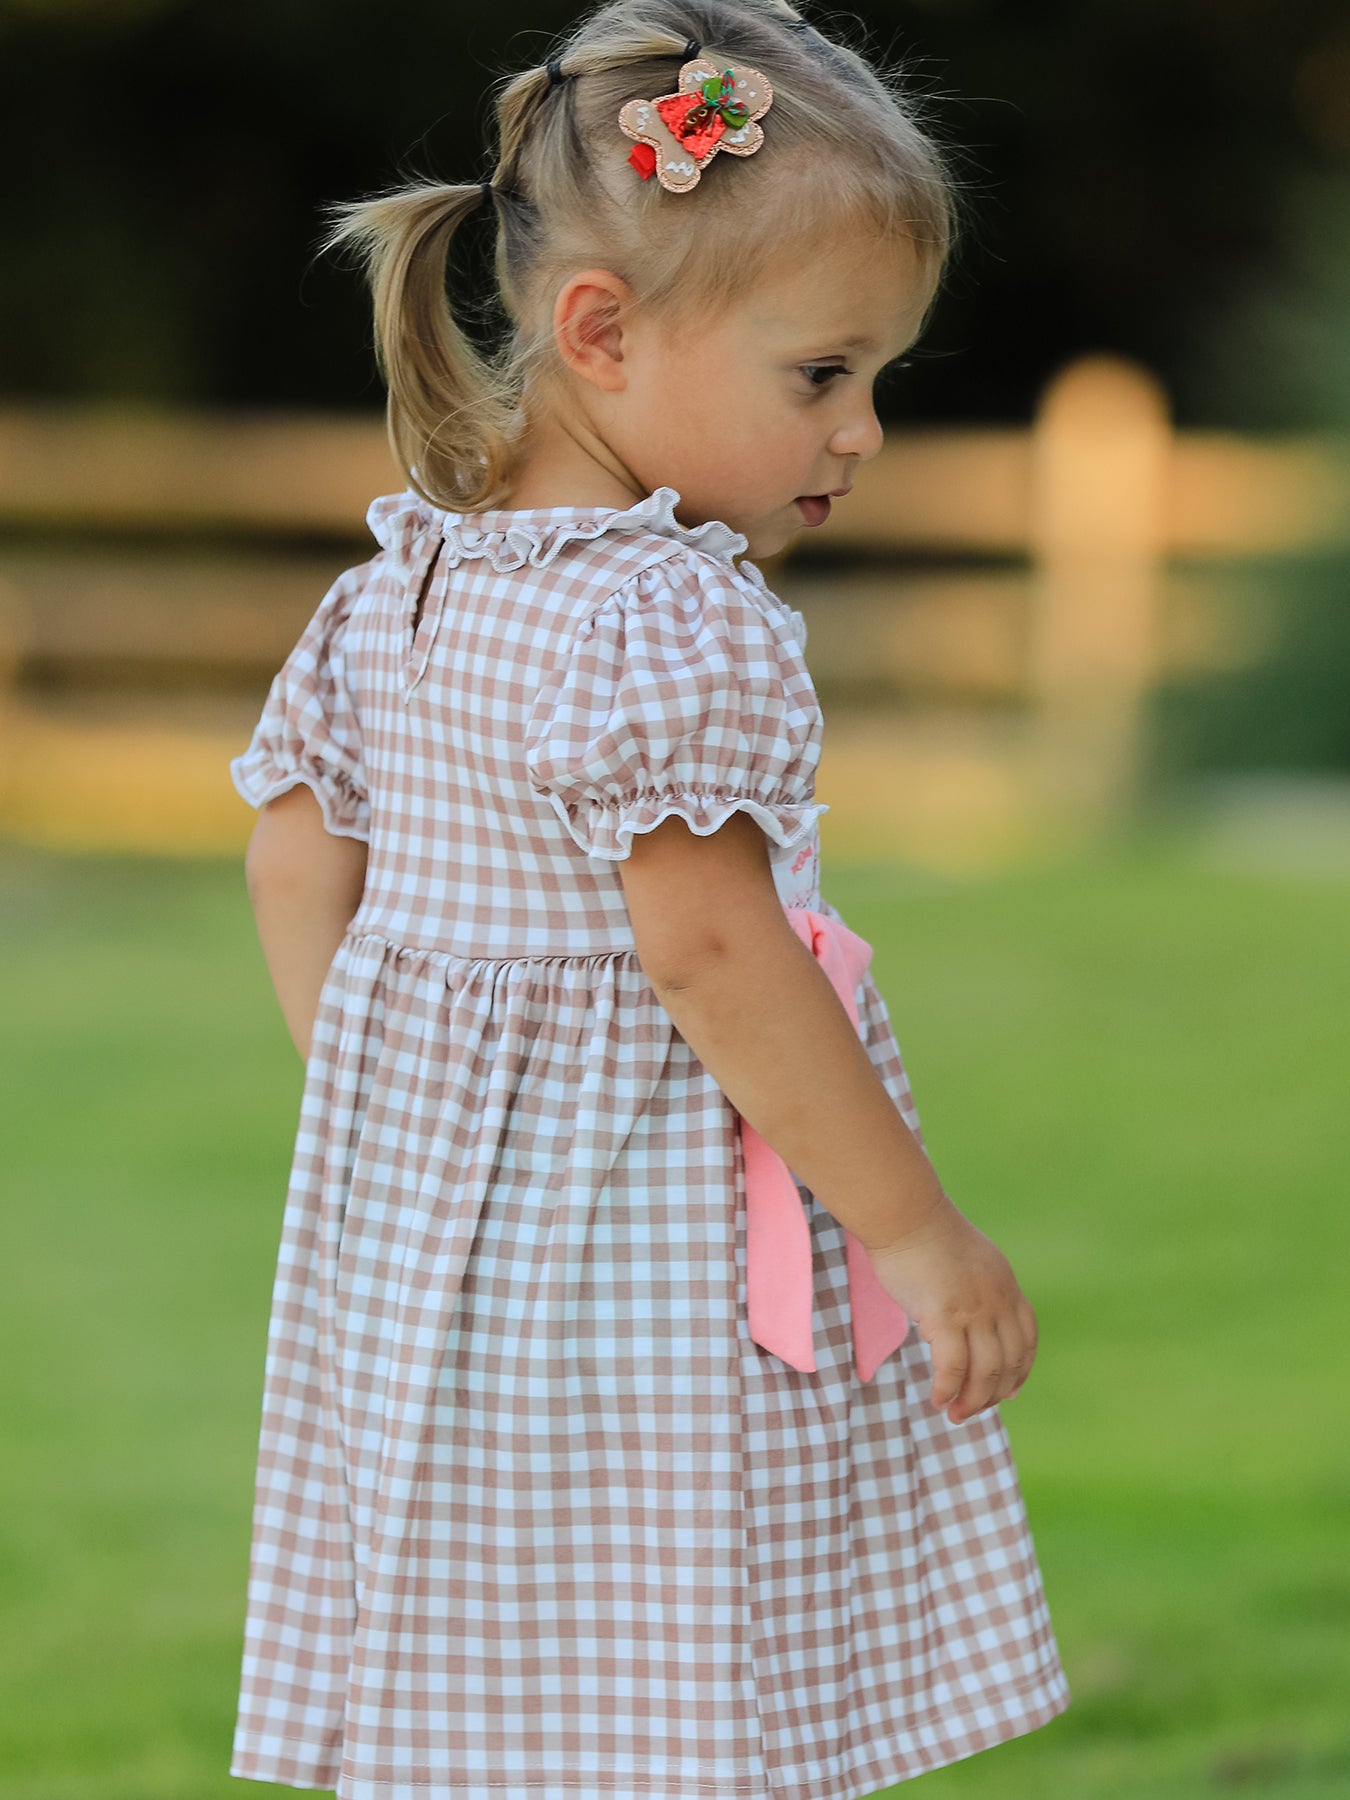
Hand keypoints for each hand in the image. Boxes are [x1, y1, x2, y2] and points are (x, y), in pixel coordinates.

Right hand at [865, 1197, 1038, 1424]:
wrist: (905, 1215)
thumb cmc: (924, 1235)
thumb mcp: (967, 1262)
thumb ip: (977, 1290)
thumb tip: (972, 1322)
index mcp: (1006, 1286)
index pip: (1026, 1339)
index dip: (1021, 1371)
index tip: (1008, 1392)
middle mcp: (997, 1300)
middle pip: (1008, 1362)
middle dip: (993, 1395)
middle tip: (970, 1412)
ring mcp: (974, 1309)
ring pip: (985, 1371)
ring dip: (972, 1401)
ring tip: (954, 1414)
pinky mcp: (945, 1315)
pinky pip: (952, 1367)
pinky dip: (947, 1389)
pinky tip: (936, 1399)